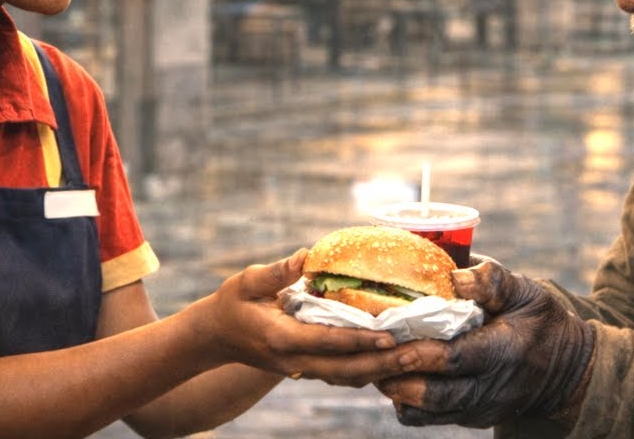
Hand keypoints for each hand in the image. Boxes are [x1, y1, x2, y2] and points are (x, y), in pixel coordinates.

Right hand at [199, 249, 407, 386]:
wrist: (216, 336)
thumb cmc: (232, 303)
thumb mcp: (247, 281)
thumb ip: (277, 272)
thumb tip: (306, 255)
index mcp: (281, 337)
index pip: (327, 342)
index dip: (359, 340)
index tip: (388, 336)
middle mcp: (294, 360)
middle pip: (345, 369)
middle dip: (382, 363)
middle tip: (416, 353)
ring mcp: (301, 369)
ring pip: (346, 377)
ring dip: (380, 370)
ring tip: (413, 359)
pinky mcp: (306, 369)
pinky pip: (342, 375)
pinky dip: (367, 371)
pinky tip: (391, 363)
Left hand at [377, 261, 594, 427]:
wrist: (564, 374)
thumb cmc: (542, 323)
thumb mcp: (527, 293)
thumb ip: (492, 281)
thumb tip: (453, 274)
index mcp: (504, 352)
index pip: (455, 359)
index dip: (420, 352)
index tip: (388, 334)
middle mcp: (488, 388)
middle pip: (433, 393)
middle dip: (395, 374)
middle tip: (366, 349)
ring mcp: (476, 408)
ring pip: (425, 411)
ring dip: (394, 386)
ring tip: (372, 358)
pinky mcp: (467, 417)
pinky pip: (427, 418)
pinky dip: (404, 399)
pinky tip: (392, 373)